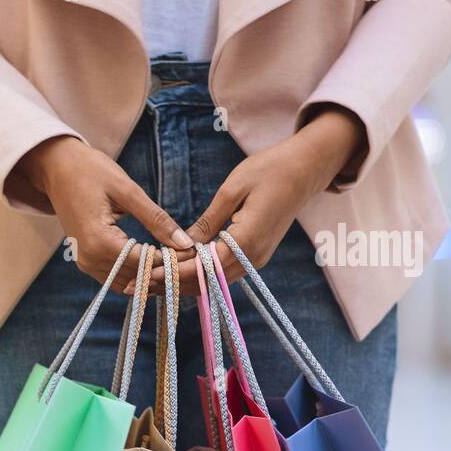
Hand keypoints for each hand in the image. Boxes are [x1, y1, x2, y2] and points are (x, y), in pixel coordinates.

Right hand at [15, 136, 192, 292]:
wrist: (56, 168)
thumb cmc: (90, 171)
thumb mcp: (127, 191)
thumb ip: (156, 219)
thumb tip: (185, 243)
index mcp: (99, 241)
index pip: (144, 263)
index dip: (172, 261)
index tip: (196, 253)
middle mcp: (90, 259)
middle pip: (137, 277)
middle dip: (166, 270)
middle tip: (192, 258)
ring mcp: (86, 263)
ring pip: (127, 283)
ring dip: (152, 275)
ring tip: (178, 261)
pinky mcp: (86, 261)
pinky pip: (117, 277)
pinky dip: (138, 274)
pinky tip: (157, 262)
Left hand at [150, 106, 366, 290]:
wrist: (307, 167)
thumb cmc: (269, 170)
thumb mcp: (232, 190)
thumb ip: (208, 221)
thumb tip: (183, 245)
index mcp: (246, 240)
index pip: (203, 268)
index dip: (174, 273)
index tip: (147, 274)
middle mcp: (253, 257)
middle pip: (207, 281)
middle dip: (175, 283)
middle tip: (142, 282)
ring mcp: (257, 258)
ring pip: (215, 281)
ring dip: (186, 281)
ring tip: (155, 280)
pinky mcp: (257, 254)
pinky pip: (224, 271)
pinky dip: (201, 273)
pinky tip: (180, 269)